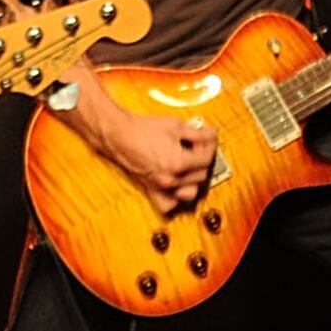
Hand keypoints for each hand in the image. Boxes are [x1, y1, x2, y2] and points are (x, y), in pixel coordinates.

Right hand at [100, 102, 216, 213]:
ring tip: (191, 166)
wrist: (118, 135)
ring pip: (191, 191)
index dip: (210, 145)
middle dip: (203, 159)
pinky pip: (168, 204)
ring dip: (194, 179)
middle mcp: (171, 179)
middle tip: (198, 146)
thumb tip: (211, 135)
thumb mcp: (175, 126)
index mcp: (178, 163)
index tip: (208, 138)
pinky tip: (177, 186)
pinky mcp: (151, 189)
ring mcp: (161, 186)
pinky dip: (175, 198)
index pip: (206, 158)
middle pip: (201, 174)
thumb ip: (198, 133)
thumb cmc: (141, 130)